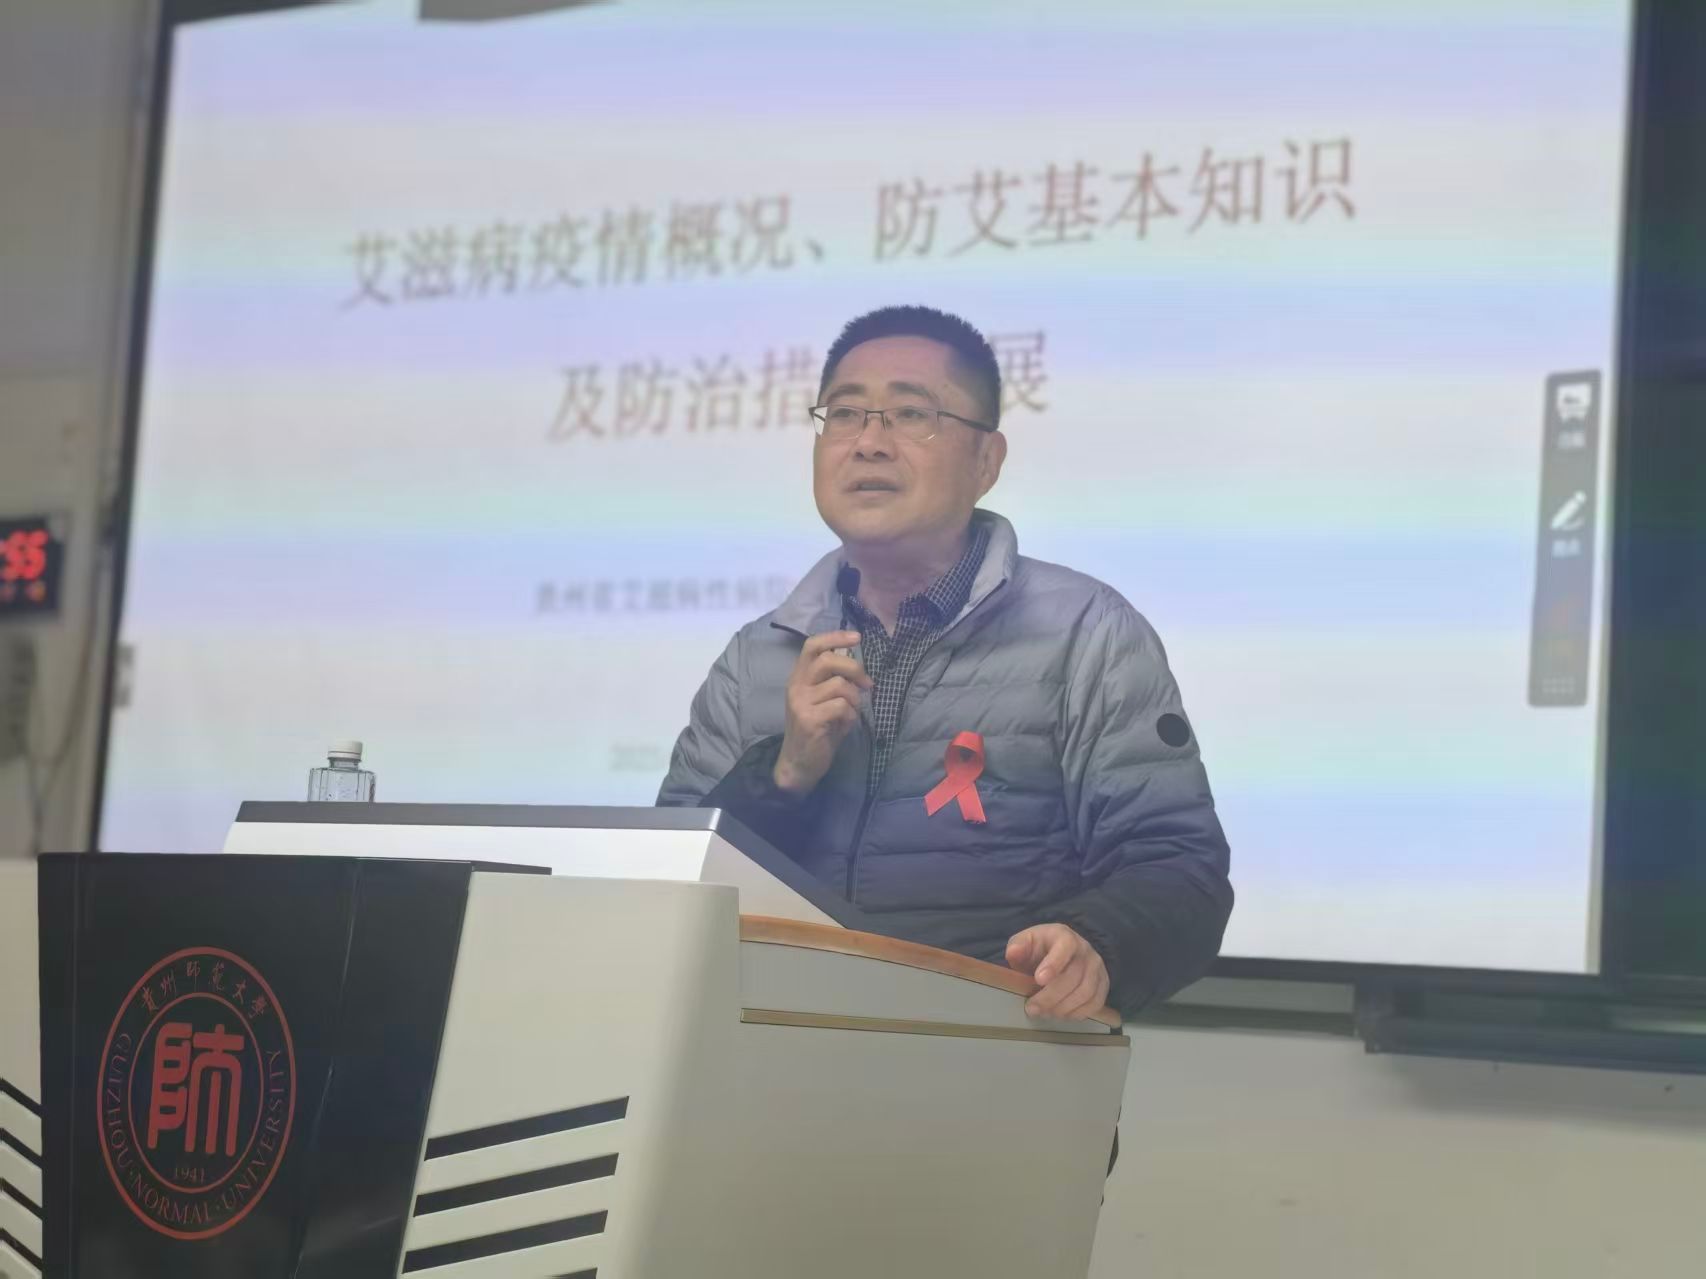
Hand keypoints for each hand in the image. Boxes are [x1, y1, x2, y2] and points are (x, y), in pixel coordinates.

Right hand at [773, 631, 871, 795]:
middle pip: (828, 660)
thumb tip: (858, 668)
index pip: (812, 646)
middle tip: (867, 684)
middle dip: (854, 668)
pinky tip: (845, 725)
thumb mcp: (822, 701)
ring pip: (840, 685)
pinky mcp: (810, 720)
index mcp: (799, 677)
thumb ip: (834, 681)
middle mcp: (796, 686)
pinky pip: (842, 707)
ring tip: (851, 711)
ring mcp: (801, 702)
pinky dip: (851, 715)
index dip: (835, 637)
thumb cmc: (816, 730)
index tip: (856, 637)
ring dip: (855, 699)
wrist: (799, 763)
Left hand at [1006, 924, 1110, 1021]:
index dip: (1054, 964)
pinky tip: (1061, 1015)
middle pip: (1074, 976)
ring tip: (1045, 1013)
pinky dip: (1077, 1013)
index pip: (1065, 947)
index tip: (1038, 980)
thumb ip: (1018, 946)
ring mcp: (1097, 968)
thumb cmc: (1041, 949)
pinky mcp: (1103, 984)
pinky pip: (1095, 1003)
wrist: (1063, 953)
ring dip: (1063, 1008)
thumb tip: (1013, 953)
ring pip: (1085, 992)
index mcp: (1065, 936)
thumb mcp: (1026, 942)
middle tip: (1032, 1008)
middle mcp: (1085, 950)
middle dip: (1051, 996)